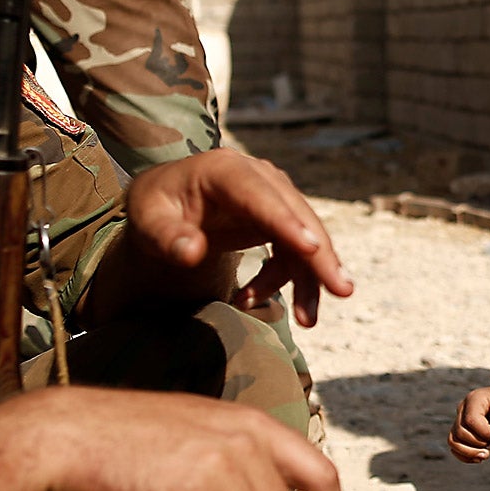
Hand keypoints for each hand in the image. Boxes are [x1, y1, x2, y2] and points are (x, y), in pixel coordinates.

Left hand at [117, 149, 353, 326]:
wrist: (167, 202)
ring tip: (306, 320)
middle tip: (342, 290)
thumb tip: (192, 253)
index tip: (311, 248)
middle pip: (297, 216)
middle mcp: (258, 177)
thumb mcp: (148, 220)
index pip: (259, 195)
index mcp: (224, 169)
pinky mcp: (281, 218)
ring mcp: (274, 197)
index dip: (286, 221)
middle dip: (320, 256)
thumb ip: (166, 236)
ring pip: (306, 237)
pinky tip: (252, 300)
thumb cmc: (157, 209)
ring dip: (310, 279)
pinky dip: (288, 281)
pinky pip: (295, 252)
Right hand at [450, 375, 489, 461]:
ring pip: (454, 440)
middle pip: (460, 432)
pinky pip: (454, 446)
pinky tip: (480, 458)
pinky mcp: (459, 430)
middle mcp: (463, 407)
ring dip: (469, 452)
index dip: (486, 434)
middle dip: (478, 444)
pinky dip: (465, 455)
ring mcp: (459, 418)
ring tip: (486, 455)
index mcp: (476, 398)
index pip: (471, 420)